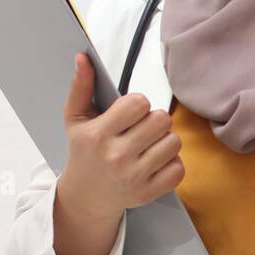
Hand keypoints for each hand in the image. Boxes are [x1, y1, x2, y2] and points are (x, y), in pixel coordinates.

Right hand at [59, 52, 184, 218]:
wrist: (86, 196)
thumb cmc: (84, 152)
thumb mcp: (75, 119)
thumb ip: (80, 86)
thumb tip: (83, 58)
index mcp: (98, 135)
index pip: (139, 103)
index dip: (138, 104)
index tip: (130, 113)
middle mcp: (117, 157)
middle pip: (161, 120)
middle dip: (154, 121)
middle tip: (141, 129)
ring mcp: (134, 177)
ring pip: (174, 142)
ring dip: (164, 140)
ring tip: (148, 145)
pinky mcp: (149, 192)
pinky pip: (179, 168)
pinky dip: (171, 163)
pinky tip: (155, 162)